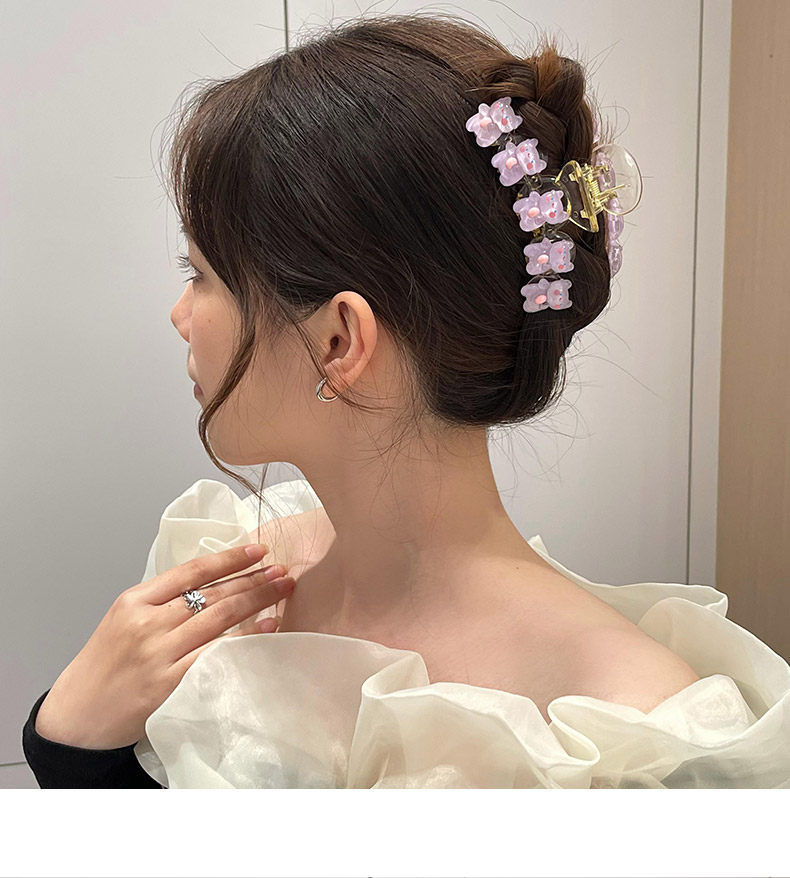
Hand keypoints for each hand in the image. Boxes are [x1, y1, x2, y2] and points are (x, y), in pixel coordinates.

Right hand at [34, 544, 294, 749]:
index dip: (230, 558)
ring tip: (283, 589)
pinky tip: (268, 628)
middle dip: (253, 579)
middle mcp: (148, 623)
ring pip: (219, 618)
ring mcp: (159, 654)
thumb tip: (213, 583)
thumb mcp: (123, 621)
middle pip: (212, 593)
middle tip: (284, 570)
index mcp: (135, 601)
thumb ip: (161, 602)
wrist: (76, 719)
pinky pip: (218, 654)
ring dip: (257, 601)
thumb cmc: (103, 668)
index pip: (192, 571)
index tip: (259, 550)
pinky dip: (247, 638)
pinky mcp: (170, 684)